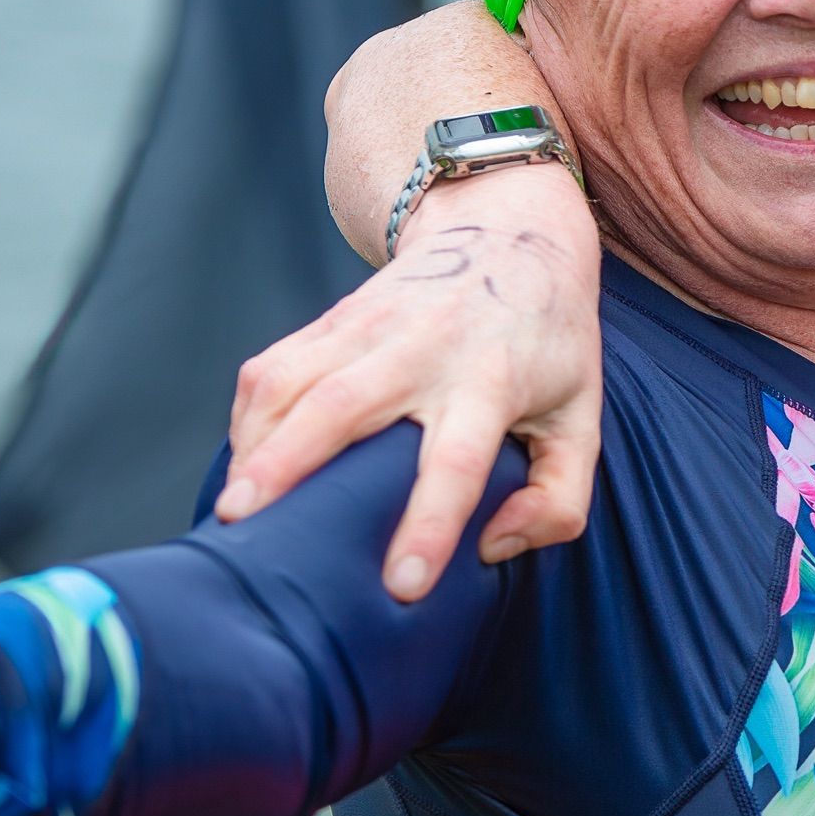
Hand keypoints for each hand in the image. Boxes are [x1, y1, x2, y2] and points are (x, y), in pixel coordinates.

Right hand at [220, 167, 603, 601]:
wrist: (511, 229)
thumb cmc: (550, 342)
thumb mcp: (583, 416)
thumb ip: (559, 499)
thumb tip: (490, 547)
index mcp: (492, 379)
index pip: (457, 462)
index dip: (430, 523)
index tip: (401, 586)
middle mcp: (424, 348)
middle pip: (342, 408)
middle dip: (289, 468)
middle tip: (246, 527)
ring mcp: (372, 325)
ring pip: (292, 381)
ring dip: (253, 443)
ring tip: (231, 511)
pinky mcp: (336, 316)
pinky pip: (274, 366)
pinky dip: (248, 416)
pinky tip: (243, 464)